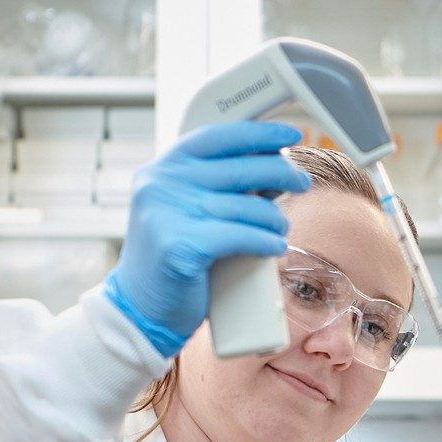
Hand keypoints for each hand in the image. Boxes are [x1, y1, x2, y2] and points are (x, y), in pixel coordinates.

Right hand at [102, 120, 310, 357]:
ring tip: (280, 229)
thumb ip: (217, 187)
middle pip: (239, 168)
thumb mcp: (186, 210)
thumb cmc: (171, 260)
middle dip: (280, 173)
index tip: (289, 135)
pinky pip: (242, 236)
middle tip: (300, 182)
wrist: (140, 308)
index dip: (258, 134)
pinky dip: (266, 242)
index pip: (217, 138)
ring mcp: (167, 214)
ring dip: (274, 218)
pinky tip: (275, 247)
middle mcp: (161, 185)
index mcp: (162, 170)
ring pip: (247, 206)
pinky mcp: (180, 247)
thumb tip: (272, 166)